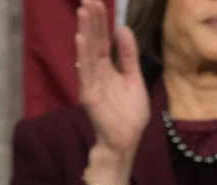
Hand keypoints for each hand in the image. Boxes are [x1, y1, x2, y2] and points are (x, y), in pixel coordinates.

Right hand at [76, 0, 147, 184]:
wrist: (126, 140)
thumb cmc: (130, 113)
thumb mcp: (134, 79)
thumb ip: (129, 56)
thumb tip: (124, 30)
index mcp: (108, 68)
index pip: (104, 40)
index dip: (102, 22)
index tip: (99, 3)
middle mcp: (97, 72)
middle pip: (94, 42)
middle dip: (92, 21)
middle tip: (88, 0)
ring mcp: (91, 82)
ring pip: (88, 53)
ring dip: (86, 32)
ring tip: (84, 12)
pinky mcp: (89, 94)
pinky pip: (86, 72)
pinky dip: (84, 55)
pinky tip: (81, 39)